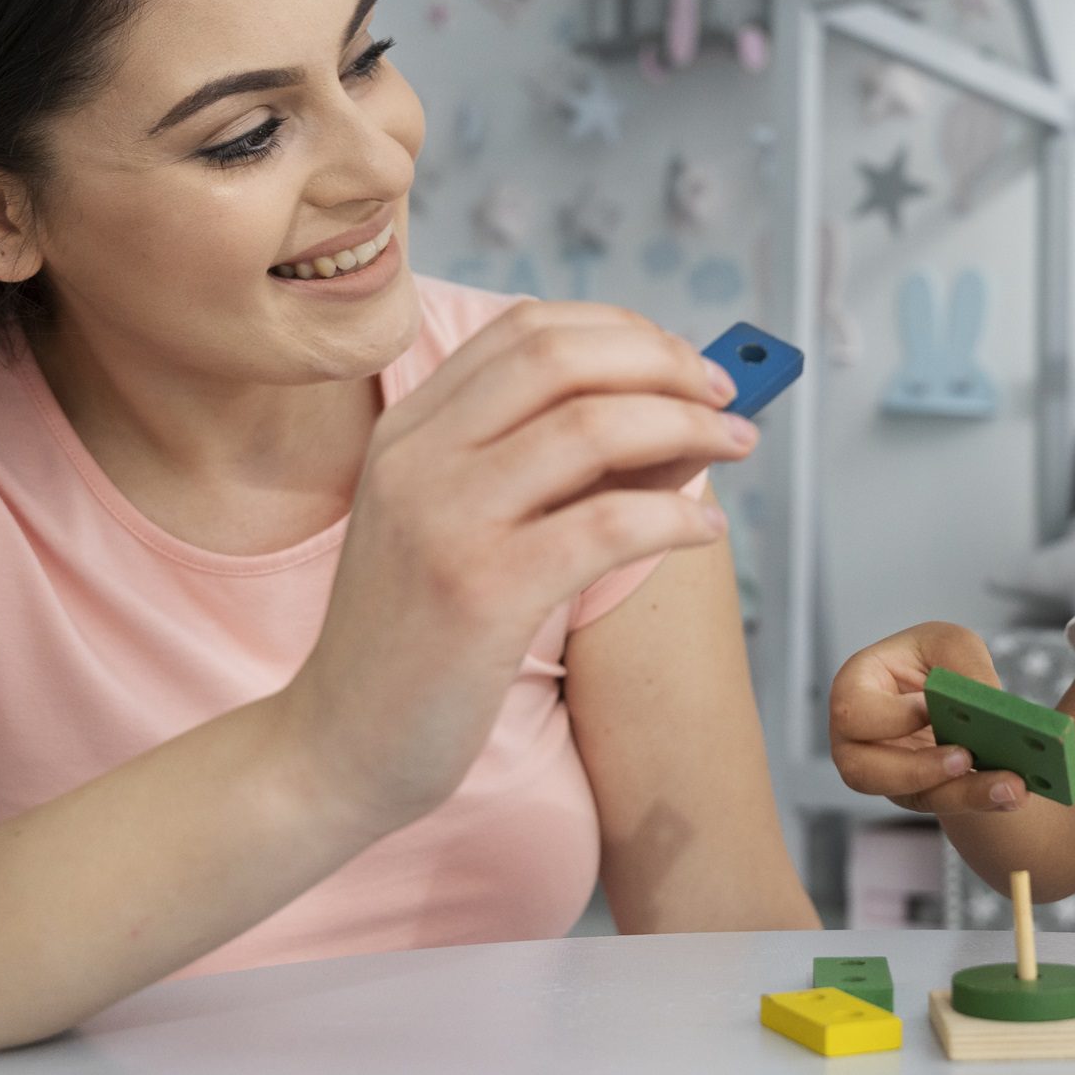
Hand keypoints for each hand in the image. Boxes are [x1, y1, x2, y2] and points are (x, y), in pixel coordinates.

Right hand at [277, 301, 755, 833]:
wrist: (338, 745)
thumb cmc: (421, 639)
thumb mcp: (461, 526)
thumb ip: (546, 464)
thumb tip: (680, 416)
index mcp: (408, 429)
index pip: (525, 330)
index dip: (621, 330)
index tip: (681, 362)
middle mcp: (416, 457)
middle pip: (560, 358)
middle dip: (663, 364)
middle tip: (724, 398)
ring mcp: (442, 520)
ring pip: (590, 427)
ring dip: (686, 428)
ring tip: (736, 446)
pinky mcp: (480, 593)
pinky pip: (606, 525)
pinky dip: (675, 515)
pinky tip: (705, 530)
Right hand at [827, 623, 1028, 813]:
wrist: (949, 694)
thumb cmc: (937, 660)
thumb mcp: (952, 645)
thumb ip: (966, 669)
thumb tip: (987, 706)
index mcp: (854, 687)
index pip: (855, 712)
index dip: (891, 716)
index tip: (931, 709)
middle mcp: (856, 739)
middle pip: (865, 771)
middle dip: (918, 769)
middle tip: (966, 757)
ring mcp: (883, 773)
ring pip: (909, 796)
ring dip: (961, 793)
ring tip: (1011, 785)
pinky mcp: (916, 794)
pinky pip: (943, 803)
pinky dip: (980, 798)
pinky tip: (1014, 792)